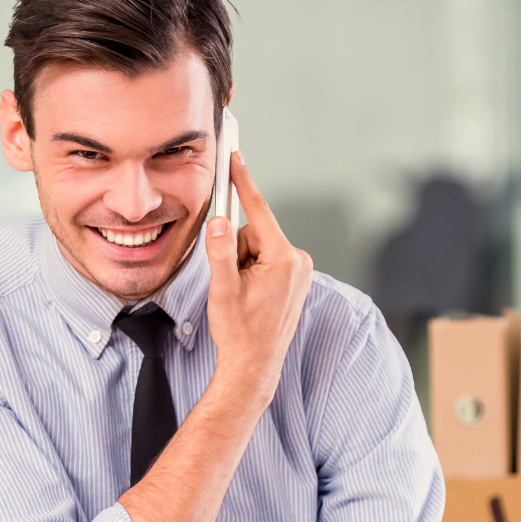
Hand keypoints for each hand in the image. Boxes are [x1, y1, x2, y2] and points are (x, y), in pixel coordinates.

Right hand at [202, 152, 313, 398]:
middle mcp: (298, 261)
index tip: (235, 156)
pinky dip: (254, 271)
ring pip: (259, 247)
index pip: (259, 211)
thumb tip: (220, 222)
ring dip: (244, 264)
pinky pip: (267, 259)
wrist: (254, 365)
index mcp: (284, 260)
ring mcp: (300, 271)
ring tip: (244, 296)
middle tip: (233, 284)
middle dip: (237, 251)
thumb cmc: (239, 332)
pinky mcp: (297, 279)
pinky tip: (253, 297)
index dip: (243, 182)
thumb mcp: (223, 291)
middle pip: (255, 233)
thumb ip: (220, 252)